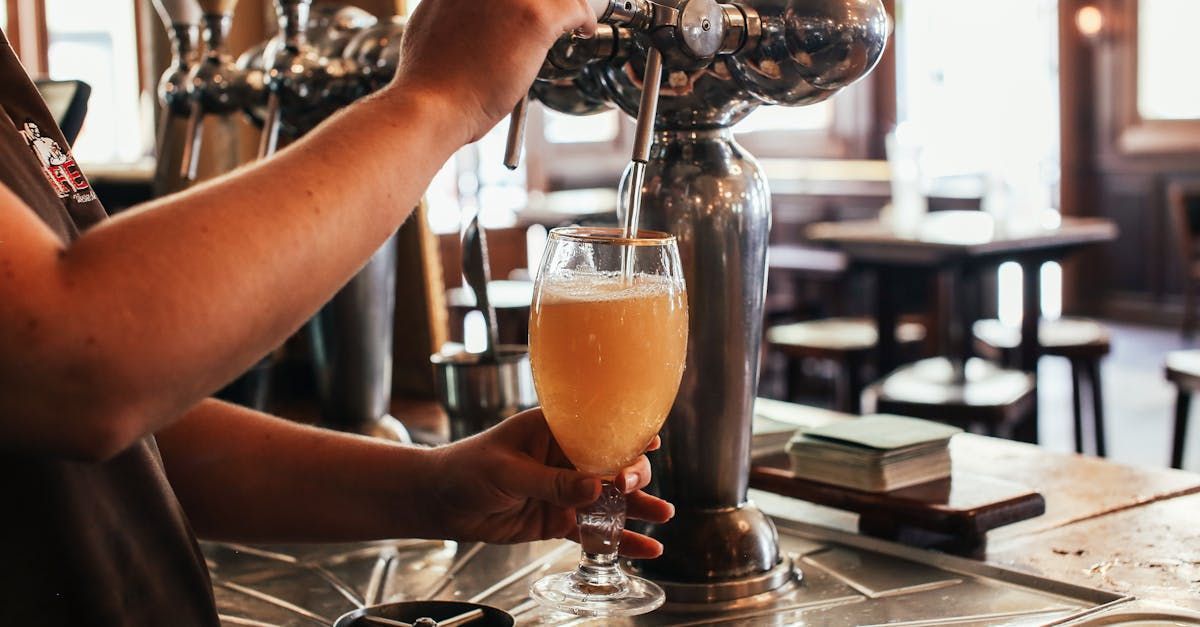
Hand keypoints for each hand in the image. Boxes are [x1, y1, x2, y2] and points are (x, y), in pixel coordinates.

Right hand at [391, 0, 596, 143]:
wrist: (433, 102)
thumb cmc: (431, 76)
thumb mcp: (433, 19)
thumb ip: (457, 6)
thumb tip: (474, 11)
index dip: (520, 1)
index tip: (525, 8)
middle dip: (543, 3)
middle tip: (548, 17)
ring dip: (567, 5)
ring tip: (572, 22)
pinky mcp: (535, 17)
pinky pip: (575, 8)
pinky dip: (583, 19)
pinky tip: (582, 30)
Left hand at [426, 408, 673, 558]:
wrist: (439, 502)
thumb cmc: (466, 469)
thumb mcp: (507, 470)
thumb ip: (550, 482)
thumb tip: (594, 488)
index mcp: (554, 429)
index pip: (598, 428)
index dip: (626, 434)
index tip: (650, 443)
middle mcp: (565, 457)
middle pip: (612, 463)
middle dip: (631, 475)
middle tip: (631, 486)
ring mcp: (564, 489)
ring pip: (609, 498)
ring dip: (637, 507)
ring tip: (663, 517)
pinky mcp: (558, 519)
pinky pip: (593, 530)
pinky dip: (618, 540)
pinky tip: (644, 549)